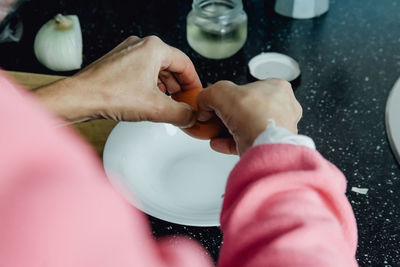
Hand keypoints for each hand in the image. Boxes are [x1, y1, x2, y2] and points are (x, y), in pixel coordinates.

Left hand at [35, 36, 200, 126]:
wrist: (78, 98)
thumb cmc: (109, 95)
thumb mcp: (156, 108)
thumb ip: (181, 114)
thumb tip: (191, 117)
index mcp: (154, 48)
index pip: (185, 64)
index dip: (194, 83)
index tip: (197, 96)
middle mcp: (141, 46)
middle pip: (171, 66)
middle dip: (180, 87)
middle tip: (185, 103)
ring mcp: (127, 53)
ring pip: (156, 70)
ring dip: (166, 88)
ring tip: (169, 104)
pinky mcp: (118, 63)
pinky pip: (142, 73)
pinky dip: (151, 86)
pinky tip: (151, 100)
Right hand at [196, 79, 301, 155]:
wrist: (265, 147)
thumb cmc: (256, 118)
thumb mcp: (221, 92)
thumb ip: (209, 94)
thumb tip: (204, 102)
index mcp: (277, 88)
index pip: (248, 87)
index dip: (227, 95)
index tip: (215, 102)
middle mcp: (281, 108)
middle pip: (245, 108)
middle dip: (226, 114)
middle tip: (213, 118)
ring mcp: (276, 128)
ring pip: (246, 126)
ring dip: (226, 129)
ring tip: (214, 131)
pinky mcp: (269, 144)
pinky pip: (247, 141)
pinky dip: (230, 142)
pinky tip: (218, 142)